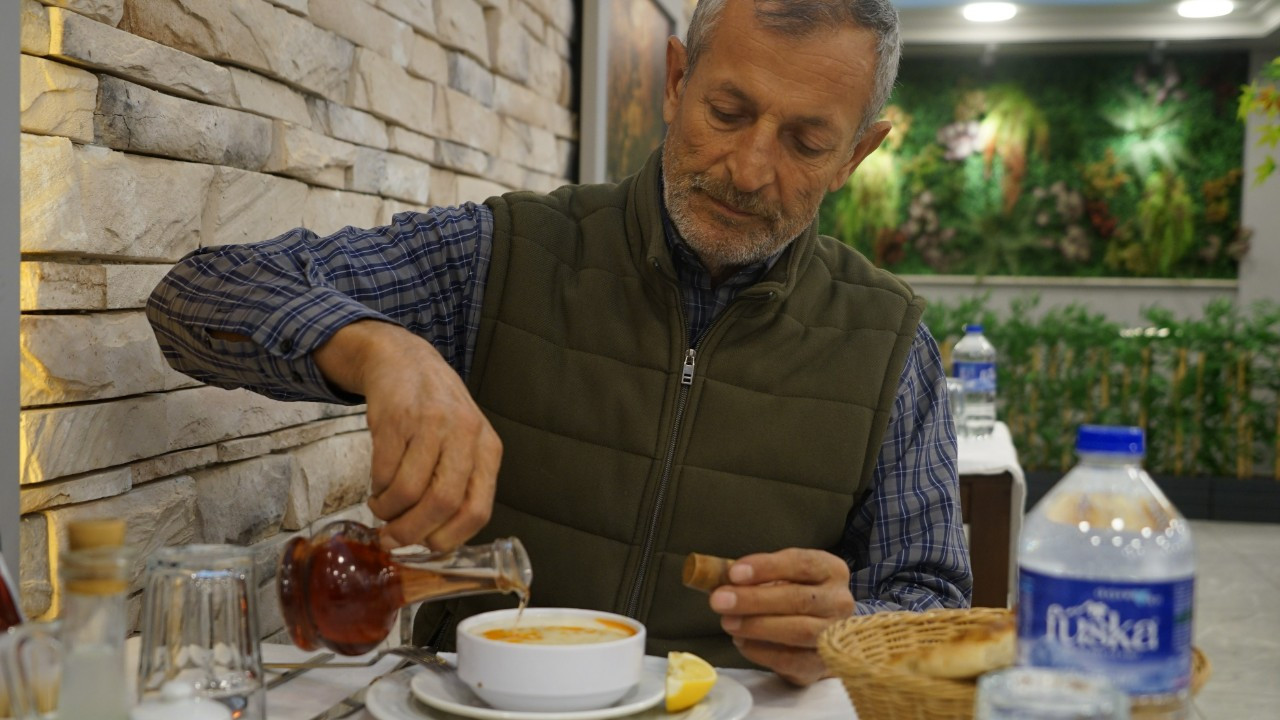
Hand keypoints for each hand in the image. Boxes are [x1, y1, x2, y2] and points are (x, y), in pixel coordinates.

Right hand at [314, 320, 501, 550]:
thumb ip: (460, 483)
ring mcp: (430, 425)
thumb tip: (438, 541)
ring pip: (408, 492)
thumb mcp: (465, 442)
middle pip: (442, 504)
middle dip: (412, 532)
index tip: (428, 546)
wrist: (404, 361)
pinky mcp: (396, 419)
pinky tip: (377, 486)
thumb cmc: (437, 412)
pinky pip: (383, 473)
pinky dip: (377, 490)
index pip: (478, 509)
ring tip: (382, 509)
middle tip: (394, 540)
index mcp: (488, 449)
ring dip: (388, 512)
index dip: (450, 538)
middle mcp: (464, 435)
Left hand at [708, 548, 853, 685]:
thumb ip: (756, 576)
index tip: (734, 573)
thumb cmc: (794, 596)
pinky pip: (790, 659)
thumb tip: (722, 580)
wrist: (819, 634)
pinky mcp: (821, 665)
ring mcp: (834, 636)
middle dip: (754, 600)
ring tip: (727, 622)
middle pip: (799, 599)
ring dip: (757, 626)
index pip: (802, 564)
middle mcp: (840, 602)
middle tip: (720, 600)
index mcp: (831, 570)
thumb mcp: (782, 576)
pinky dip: (760, 651)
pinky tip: (741, 641)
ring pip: (798, 630)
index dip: (766, 568)